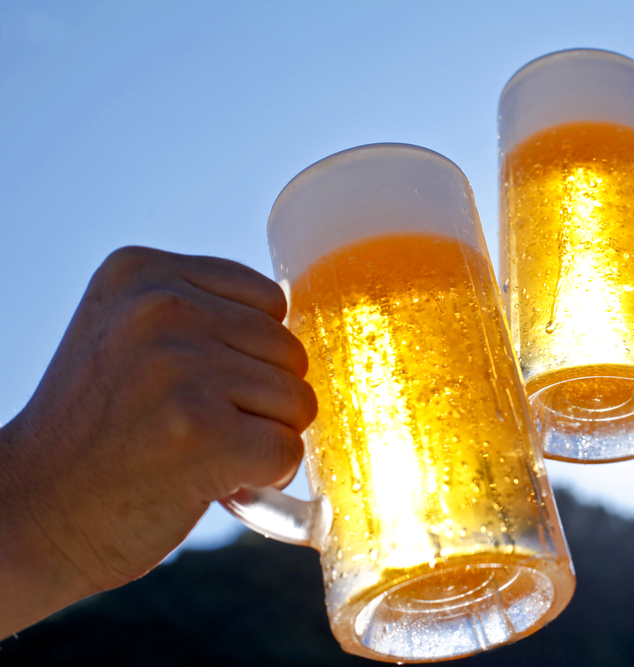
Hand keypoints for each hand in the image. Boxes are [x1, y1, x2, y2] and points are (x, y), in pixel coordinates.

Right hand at [0, 247, 316, 635]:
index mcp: (142, 272)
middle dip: (261, 399)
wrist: (34, 514)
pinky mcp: (201, 430)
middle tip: (197, 426)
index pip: (269, 301)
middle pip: (289, 350)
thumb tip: (298, 318)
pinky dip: (265, 476)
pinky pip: (287, 449)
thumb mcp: (129, 336)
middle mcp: (160, 308)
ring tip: (200, 451)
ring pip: (297, 400)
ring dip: (264, 437)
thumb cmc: (100, 430)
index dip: (252, 355)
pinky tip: (213, 479)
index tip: (198, 385)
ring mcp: (180, 368)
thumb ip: (203, 313)